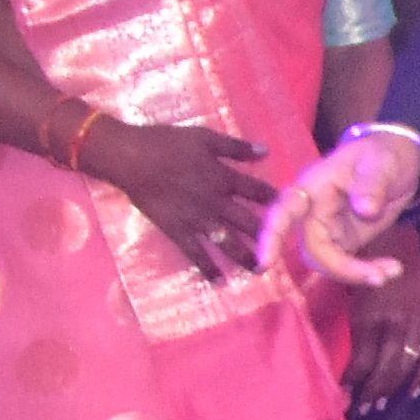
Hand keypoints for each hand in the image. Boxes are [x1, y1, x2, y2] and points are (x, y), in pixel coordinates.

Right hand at [84, 118, 274, 275]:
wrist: (131, 159)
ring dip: (245, 257)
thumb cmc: (166, 143)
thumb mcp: (205, 138)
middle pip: (248, 222)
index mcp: (223, 178)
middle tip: (281, 248)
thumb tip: (265, 151)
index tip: (287, 208)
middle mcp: (215, 202)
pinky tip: (219, 281)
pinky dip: (208, 268)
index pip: (256, 192)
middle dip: (267, 236)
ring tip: (259, 270)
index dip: (273, 200)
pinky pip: (196, 253)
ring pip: (227, 242)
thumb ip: (236, 148)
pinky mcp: (177, 230)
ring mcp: (197, 219)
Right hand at [260, 126, 419, 287]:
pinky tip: (392, 268)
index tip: (266, 262)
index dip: (272, 236)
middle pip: (312, 249)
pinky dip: (367, 271)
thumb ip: (372, 184)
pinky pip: (345, 264)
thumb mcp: (381, 163)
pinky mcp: (343, 241)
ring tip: (393, 271)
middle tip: (381, 276)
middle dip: (342, 268)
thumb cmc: (380, 155)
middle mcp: (313, 212)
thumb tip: (365, 210)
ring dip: (357, 274)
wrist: (397, 162)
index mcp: (313, 187)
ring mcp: (327, 229)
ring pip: (327, 262)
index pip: (284, 210)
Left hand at [343, 265, 419, 406]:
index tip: (344, 398)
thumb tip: (350, 367)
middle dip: (372, 393)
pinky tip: (412, 392)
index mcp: (369, 319)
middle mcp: (394, 325)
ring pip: (406, 367)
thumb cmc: (363, 274)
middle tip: (364, 410)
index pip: (362, 363)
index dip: (353, 384)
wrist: (393, 246)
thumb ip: (353, 333)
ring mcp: (416, 324)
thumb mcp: (349, 302)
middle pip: (384, 370)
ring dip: (393, 390)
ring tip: (382, 405)